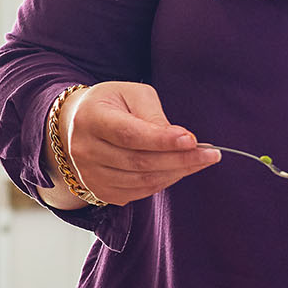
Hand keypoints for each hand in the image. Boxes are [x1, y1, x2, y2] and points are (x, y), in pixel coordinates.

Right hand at [51, 81, 217, 206]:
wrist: (76, 125)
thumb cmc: (111, 104)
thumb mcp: (132, 95)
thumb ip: (154, 116)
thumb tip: (181, 141)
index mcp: (91, 118)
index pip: (129, 134)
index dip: (162, 140)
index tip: (193, 140)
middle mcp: (84, 149)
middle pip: (139, 162)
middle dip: (180, 159)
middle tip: (210, 154)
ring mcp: (89, 175)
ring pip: (142, 181)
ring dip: (177, 172)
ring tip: (200, 161)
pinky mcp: (99, 191)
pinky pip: (139, 192)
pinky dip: (163, 182)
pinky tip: (178, 170)